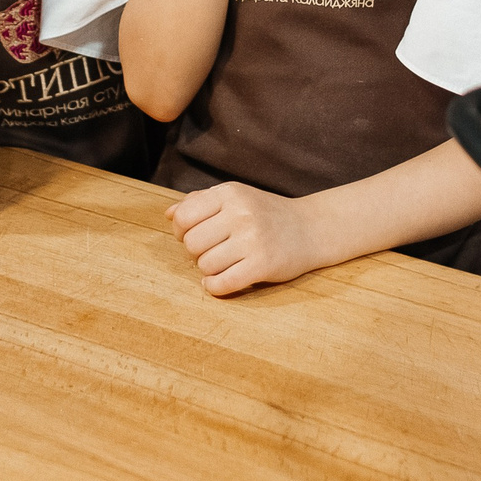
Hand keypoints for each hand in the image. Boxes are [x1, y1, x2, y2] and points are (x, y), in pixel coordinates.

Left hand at [168, 181, 326, 295]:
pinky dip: (215, 287)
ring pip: (204, 265)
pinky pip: (221, 284)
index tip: (194, 235)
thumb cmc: (266, 213)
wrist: (311, 228)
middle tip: (212, 251)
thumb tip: (169, 214)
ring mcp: (252, 239)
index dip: (182, 232)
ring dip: (209, 270)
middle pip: (192, 244)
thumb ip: (201, 202)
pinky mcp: (262, 265)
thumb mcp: (236, 198)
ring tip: (223, 263)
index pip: (183, 217)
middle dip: (196, 253)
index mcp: (230, 193)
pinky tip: (222, 281)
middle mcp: (240, 213)